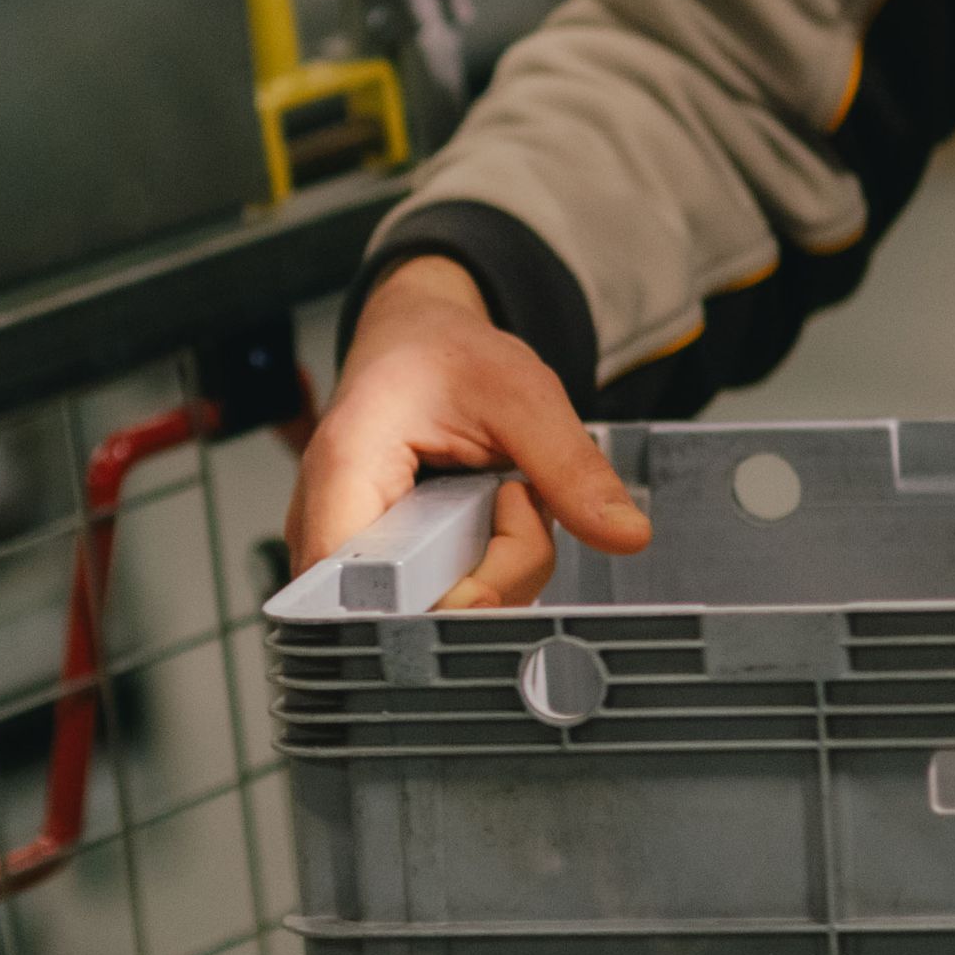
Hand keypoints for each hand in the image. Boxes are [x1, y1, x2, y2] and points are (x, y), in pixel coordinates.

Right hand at [283, 253, 652, 618]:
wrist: (413, 339)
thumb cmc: (443, 354)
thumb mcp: (522, 394)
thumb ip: (571, 468)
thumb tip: (625, 535)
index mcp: (346, 470)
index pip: (365, 593)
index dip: (437, 608)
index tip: (496, 577)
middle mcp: (329, 523)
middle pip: (408, 613)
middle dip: (491, 578)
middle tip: (514, 500)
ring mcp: (348, 553)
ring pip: (430, 615)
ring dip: (495, 573)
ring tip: (500, 496)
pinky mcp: (376, 568)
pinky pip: (436, 602)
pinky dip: (482, 572)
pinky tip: (486, 520)